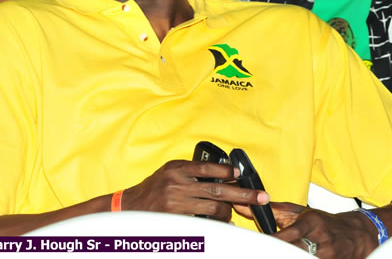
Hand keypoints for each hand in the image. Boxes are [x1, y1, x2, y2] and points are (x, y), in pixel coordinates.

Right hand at [121, 160, 268, 221]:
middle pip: (217, 189)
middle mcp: (177, 183)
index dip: (225, 170)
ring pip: (214, 207)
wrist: (130, 205)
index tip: (239, 173)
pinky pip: (204, 221)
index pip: (206, 167)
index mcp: (176, 168)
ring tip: (235, 214)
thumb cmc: (152, 189)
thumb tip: (221, 176)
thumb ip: (189, 172)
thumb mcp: (168, 172)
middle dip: (243, 194)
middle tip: (261, 197)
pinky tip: (224, 223)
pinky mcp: (177, 218)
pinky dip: (216, 223)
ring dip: (228, 212)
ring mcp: (177, 202)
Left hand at [235, 202, 376, 257]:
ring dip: (292, 257)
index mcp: (312, 221)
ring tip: (274, 254)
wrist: (356, 233)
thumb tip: (245, 204)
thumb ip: (273, 211)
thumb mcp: (300, 212)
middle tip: (266, 252)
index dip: (278, 240)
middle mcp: (322, 238)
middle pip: (298, 250)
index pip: (293, 232)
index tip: (265, 243)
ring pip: (305, 258)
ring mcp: (329, 253)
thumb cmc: (323, 222)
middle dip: (282, 252)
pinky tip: (294, 256)